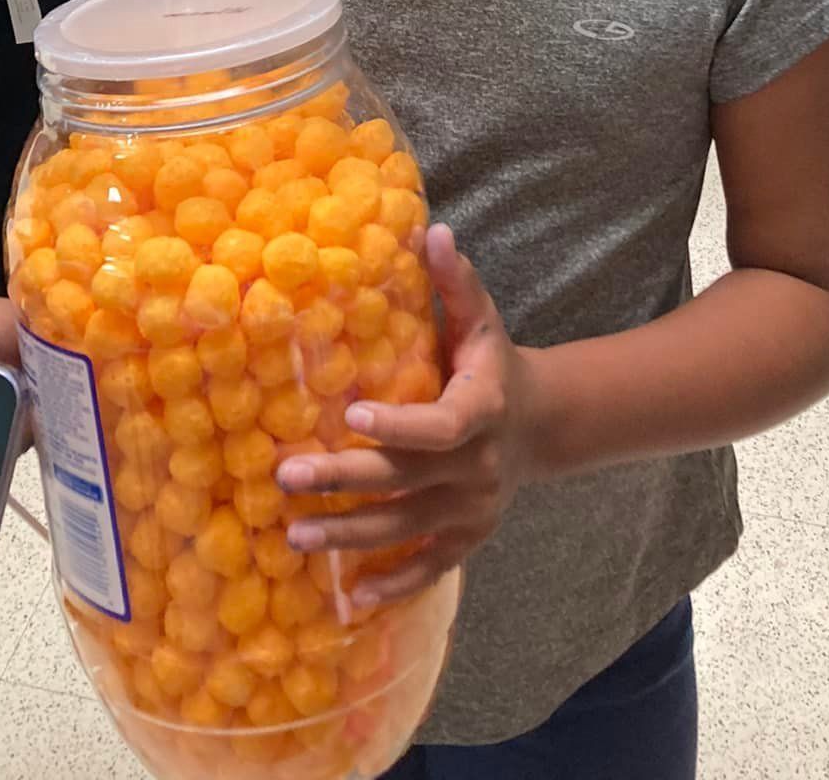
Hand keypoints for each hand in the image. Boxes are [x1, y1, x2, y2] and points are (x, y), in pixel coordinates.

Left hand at [273, 226, 535, 606]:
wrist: (543, 425)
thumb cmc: (492, 364)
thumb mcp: (482, 320)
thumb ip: (456, 282)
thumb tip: (433, 229)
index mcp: (481, 409)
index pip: (438, 426)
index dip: (398, 425)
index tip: (350, 417)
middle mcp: (477, 467)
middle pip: (404, 480)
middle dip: (343, 480)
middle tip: (285, 476)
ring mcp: (473, 510)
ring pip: (405, 528)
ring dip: (348, 535)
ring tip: (294, 534)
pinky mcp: (468, 539)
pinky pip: (429, 568)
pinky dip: (393, 586)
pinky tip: (350, 599)